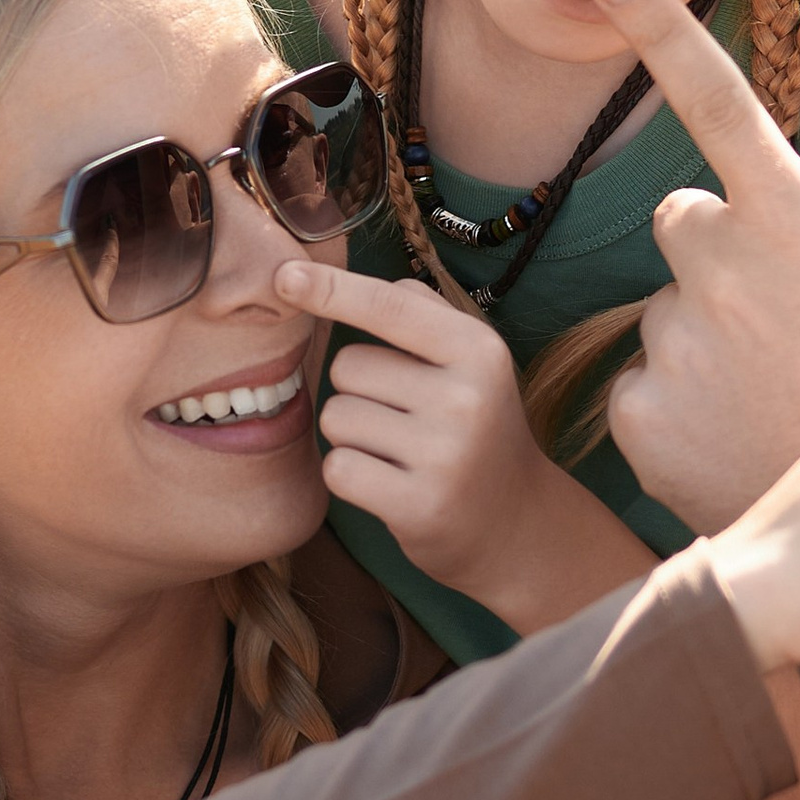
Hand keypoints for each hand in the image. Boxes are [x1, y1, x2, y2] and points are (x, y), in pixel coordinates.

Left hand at [276, 257, 653, 630]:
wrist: (517, 524)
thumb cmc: (479, 429)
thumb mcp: (473, 362)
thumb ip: (421, 313)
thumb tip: (342, 278)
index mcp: (478, 351)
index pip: (387, 308)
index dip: (330, 288)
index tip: (282, 275)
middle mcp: (466, 398)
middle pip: (347, 366)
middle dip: (359, 390)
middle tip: (407, 420)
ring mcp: (444, 455)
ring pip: (336, 418)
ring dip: (353, 435)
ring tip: (402, 453)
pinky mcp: (419, 506)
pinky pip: (338, 468)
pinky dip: (351, 475)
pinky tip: (390, 484)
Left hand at [586, 0, 799, 530]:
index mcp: (798, 220)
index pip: (717, 98)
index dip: (661, 24)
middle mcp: (721, 258)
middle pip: (686, 220)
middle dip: (717, 257)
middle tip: (778, 328)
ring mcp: (670, 331)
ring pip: (666, 311)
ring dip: (703, 345)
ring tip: (766, 405)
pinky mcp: (634, 404)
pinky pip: (639, 388)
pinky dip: (673, 418)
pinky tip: (727, 452)